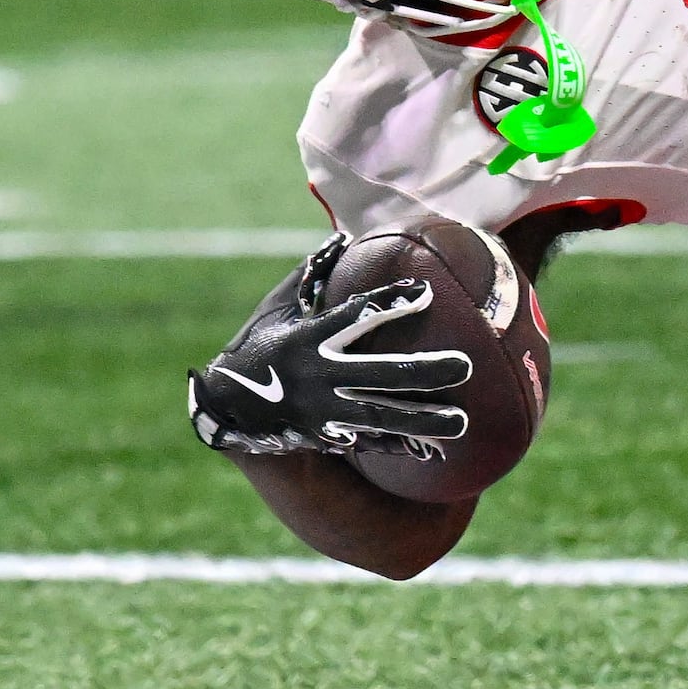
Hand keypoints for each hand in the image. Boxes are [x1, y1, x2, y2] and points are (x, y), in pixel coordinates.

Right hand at [186, 243, 477, 461]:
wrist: (223, 406)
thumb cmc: (256, 346)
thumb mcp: (275, 308)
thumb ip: (310, 275)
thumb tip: (342, 236)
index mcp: (307, 340)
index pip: (356, 317)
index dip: (391, 304)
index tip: (426, 293)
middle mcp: (318, 377)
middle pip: (380, 375)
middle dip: (423, 372)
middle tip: (464, 367)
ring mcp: (322, 411)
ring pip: (381, 416)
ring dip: (422, 420)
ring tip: (461, 422)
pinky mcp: (323, 435)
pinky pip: (367, 442)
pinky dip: (398, 446)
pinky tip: (432, 452)